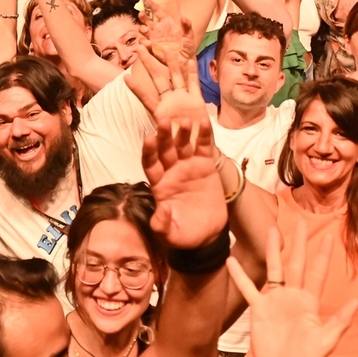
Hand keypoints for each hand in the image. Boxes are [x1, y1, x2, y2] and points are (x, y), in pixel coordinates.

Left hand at [141, 118, 225, 248]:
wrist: (209, 234)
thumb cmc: (185, 234)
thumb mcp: (172, 234)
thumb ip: (163, 225)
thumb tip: (159, 216)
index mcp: (160, 185)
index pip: (150, 164)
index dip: (149, 152)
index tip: (148, 139)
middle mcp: (171, 172)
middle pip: (165, 149)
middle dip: (164, 136)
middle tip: (164, 121)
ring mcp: (188, 167)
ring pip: (182, 145)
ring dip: (182, 132)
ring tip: (184, 121)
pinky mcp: (205, 165)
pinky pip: (203, 147)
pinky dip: (203, 134)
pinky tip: (204, 122)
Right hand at [226, 222, 357, 356]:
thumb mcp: (325, 342)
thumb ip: (338, 322)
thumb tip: (353, 302)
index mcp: (310, 301)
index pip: (317, 273)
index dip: (323, 255)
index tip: (328, 235)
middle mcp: (293, 296)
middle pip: (296, 264)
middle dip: (298, 243)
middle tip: (300, 222)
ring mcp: (275, 300)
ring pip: (274, 269)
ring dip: (272, 250)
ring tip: (270, 230)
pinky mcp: (258, 308)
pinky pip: (247, 288)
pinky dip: (239, 275)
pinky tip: (230, 261)